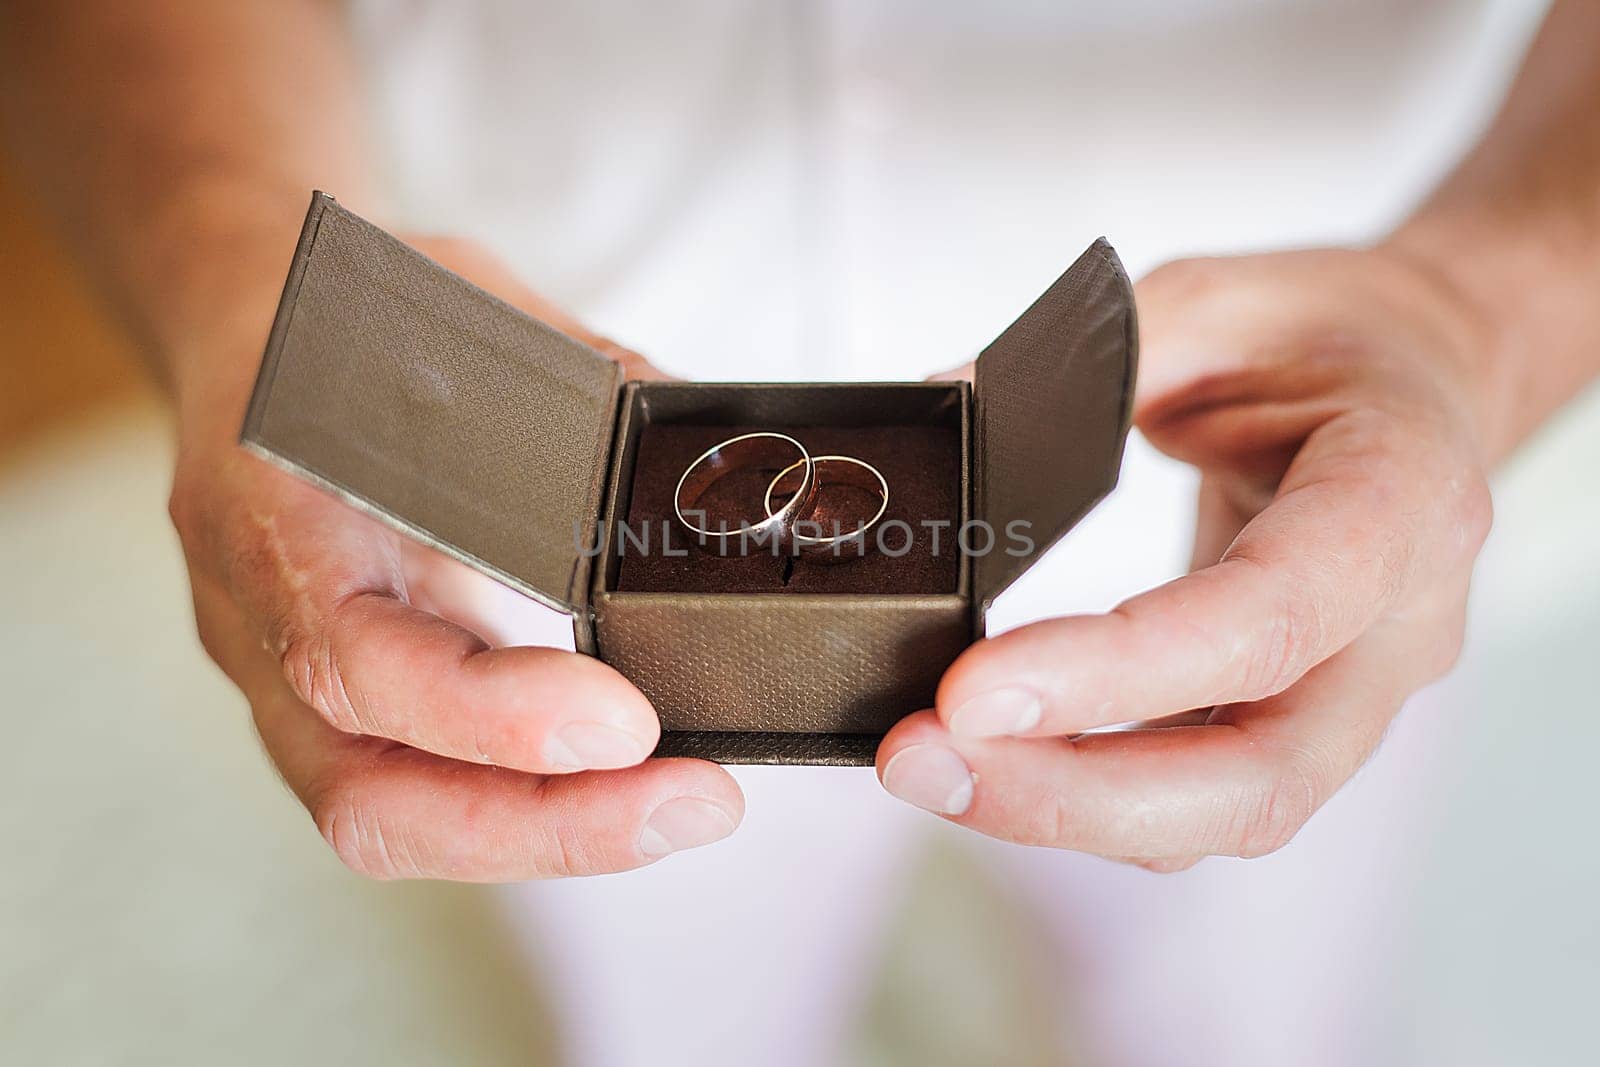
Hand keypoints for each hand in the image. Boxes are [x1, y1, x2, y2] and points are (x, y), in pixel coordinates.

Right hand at [170, 235, 740, 879]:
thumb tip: (716, 460)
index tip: (627, 721)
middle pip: (370, 798)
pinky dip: (523, 806)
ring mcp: (288, 677)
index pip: (358, 661)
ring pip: (389, 816)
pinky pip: (414, 788)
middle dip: (545, 826)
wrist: (241, 320)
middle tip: (690, 805)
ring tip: (675, 810)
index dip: (493, 713)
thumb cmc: (343, 314)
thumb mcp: (455, 310)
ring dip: (546, 834)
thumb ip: (580, 389)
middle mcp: (262, 621)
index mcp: (274, 513)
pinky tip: (618, 790)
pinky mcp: (335, 700)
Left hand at [878, 247, 1496, 869]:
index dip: (1118, 674)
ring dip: (1064, 811)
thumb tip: (941, 410)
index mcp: (1401, 497)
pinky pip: (1198, 794)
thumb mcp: (1211, 303)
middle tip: (922, 761)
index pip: (1266, 619)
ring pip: (1225, 813)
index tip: (970, 694)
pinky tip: (990, 764)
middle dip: (1072, 795)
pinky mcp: (1298, 720)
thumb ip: (1088, 366)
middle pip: (1257, 778)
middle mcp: (1397, 625)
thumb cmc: (1330, 333)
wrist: (1411, 373)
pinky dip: (1085, 794)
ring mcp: (1355, 692)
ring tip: (928, 767)